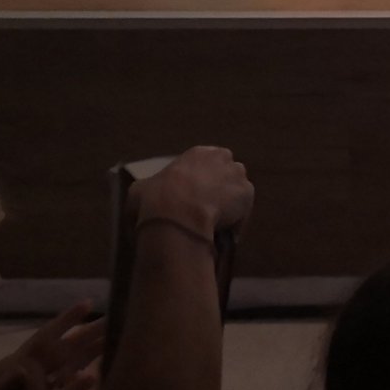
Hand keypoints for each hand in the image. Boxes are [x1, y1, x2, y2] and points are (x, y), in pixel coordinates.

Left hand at [0, 303, 105, 389]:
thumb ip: (5, 386)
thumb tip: (26, 369)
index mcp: (20, 363)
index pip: (48, 337)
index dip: (67, 321)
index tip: (89, 303)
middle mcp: (33, 372)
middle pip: (66, 349)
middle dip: (90, 334)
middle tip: (118, 318)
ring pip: (70, 368)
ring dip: (90, 357)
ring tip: (115, 343)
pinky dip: (79, 387)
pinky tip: (95, 380)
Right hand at [133, 146, 253, 237]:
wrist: (178, 214)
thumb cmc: (156, 198)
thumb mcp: (140, 189)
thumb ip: (149, 188)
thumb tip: (144, 197)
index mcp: (198, 153)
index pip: (205, 165)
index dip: (200, 182)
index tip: (194, 198)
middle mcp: (222, 157)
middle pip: (225, 174)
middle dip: (219, 190)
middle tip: (206, 210)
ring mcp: (238, 175)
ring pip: (236, 192)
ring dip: (229, 205)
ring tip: (214, 226)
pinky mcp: (248, 194)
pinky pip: (243, 211)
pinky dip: (236, 222)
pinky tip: (222, 235)